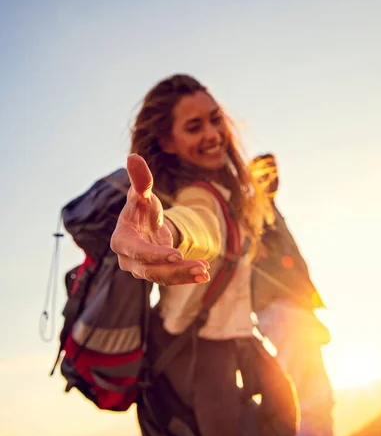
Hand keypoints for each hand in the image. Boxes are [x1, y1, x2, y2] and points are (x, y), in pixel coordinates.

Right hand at [110, 154, 209, 285]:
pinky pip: (169, 278)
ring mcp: (140, 269)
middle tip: (200, 266)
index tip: (176, 254)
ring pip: (162, 277)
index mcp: (121, 240)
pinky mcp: (155, 273)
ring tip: (204, 271)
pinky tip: (204, 274)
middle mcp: (127, 259)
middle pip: (150, 270)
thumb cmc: (141, 206)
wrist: (145, 223)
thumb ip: (139, 178)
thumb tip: (133, 157)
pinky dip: (186, 277)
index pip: (136, 251)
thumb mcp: (142, 192)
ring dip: (184, 275)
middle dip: (175, 270)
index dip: (155, 255)